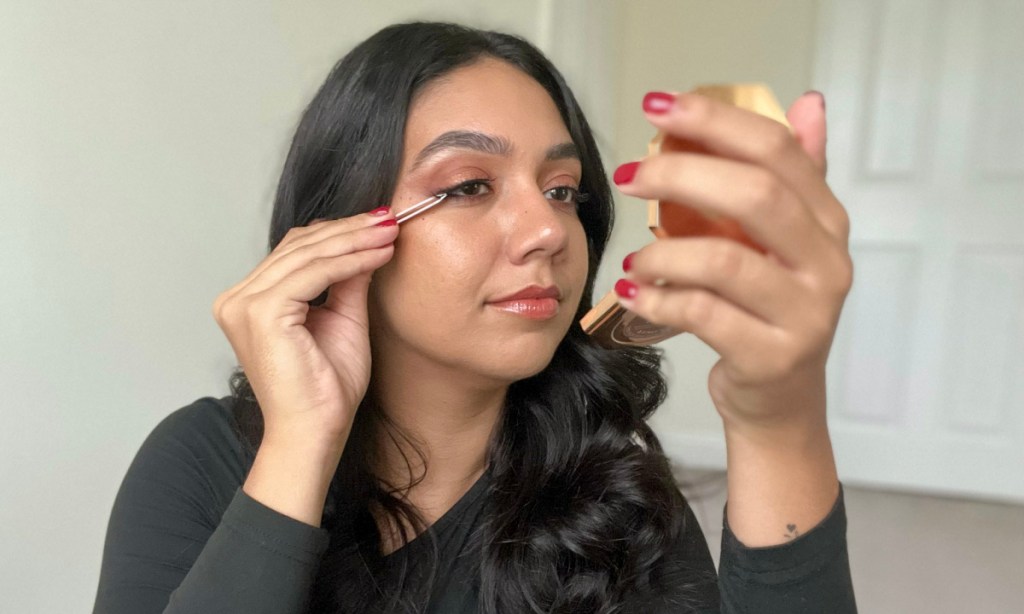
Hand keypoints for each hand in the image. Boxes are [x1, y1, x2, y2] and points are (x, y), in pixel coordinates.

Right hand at [212, 208, 397, 450]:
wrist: (315, 432)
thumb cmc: (326, 389)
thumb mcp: (343, 319)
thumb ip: (348, 280)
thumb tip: (368, 240)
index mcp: (249, 300)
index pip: (295, 251)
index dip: (338, 232)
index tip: (380, 223)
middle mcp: (238, 298)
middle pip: (299, 245)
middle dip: (349, 229)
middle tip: (389, 218)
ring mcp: (244, 304)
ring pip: (308, 253)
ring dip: (354, 240)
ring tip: (390, 232)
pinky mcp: (261, 313)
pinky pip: (314, 273)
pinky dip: (350, 260)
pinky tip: (379, 255)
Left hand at [612, 91, 852, 431]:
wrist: (780, 400)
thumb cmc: (770, 309)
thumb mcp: (788, 241)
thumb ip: (796, 175)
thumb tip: (809, 101)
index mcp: (827, 221)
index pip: (777, 151)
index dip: (716, 122)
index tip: (657, 107)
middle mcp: (827, 263)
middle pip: (755, 196)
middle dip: (681, 176)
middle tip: (630, 177)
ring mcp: (804, 314)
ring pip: (724, 262)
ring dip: (663, 253)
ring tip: (634, 260)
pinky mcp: (771, 357)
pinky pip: (704, 315)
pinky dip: (659, 300)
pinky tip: (634, 293)